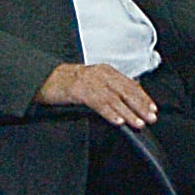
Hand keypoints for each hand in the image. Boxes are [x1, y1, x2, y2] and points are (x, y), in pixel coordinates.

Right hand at [36, 61, 158, 126]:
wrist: (42, 78)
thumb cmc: (67, 83)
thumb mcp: (93, 82)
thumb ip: (110, 89)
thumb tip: (130, 98)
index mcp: (107, 71)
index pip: (131, 85)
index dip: (144, 98)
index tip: (153, 110)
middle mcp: (101, 74)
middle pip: (126, 91)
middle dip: (140, 106)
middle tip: (151, 118)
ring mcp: (90, 81)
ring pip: (115, 98)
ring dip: (128, 112)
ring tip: (138, 123)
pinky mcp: (78, 89)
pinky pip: (98, 102)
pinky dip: (110, 112)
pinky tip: (118, 121)